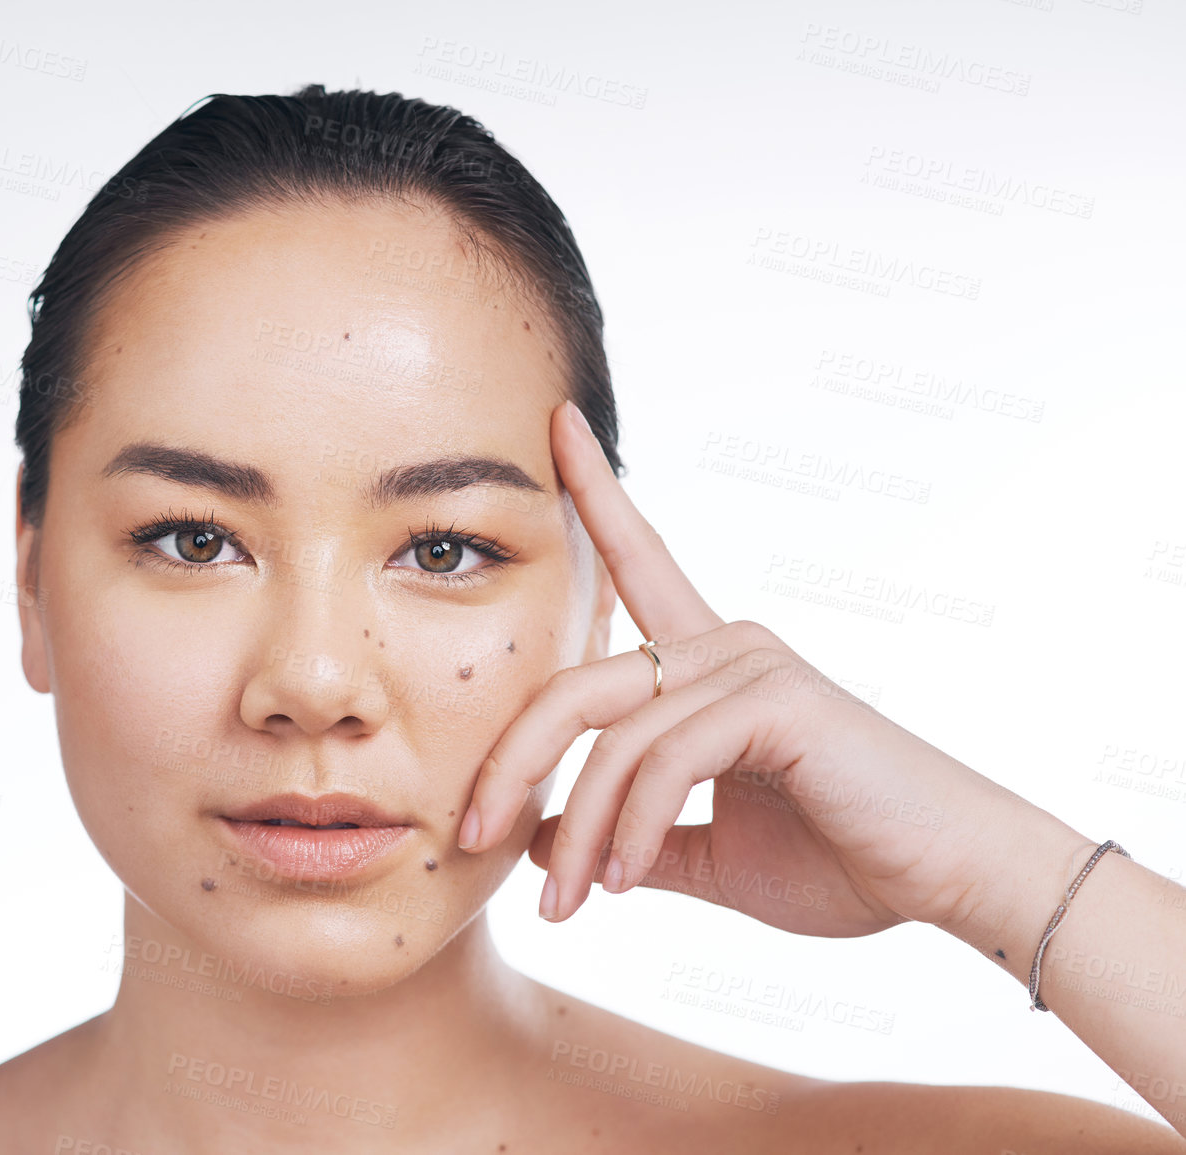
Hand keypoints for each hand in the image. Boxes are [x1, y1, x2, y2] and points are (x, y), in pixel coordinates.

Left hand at [457, 398, 1066, 933]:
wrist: (945, 881)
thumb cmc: (839, 861)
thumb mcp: (709, 854)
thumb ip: (631, 836)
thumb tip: (538, 842)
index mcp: (706, 665)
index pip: (636, 561)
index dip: (595, 491)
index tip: (555, 422)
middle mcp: (723, 644)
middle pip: (572, 687)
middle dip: (508, 764)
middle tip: (467, 839)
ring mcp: (750, 663)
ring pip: (612, 738)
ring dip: (577, 831)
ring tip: (566, 905)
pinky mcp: (776, 698)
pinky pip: (664, 758)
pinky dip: (630, 828)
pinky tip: (625, 881)